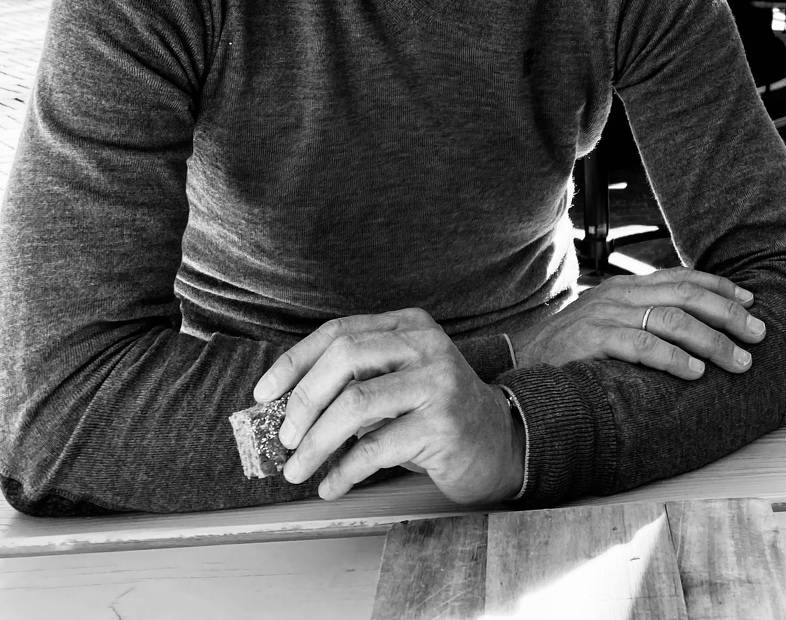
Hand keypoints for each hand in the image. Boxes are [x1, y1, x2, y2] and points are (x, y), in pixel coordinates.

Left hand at [252, 309, 522, 503]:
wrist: (496, 442)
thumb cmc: (432, 413)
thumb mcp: (396, 382)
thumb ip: (355, 381)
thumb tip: (286, 407)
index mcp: (407, 325)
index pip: (339, 332)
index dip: (295, 362)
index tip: (264, 393)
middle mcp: (424, 344)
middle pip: (345, 357)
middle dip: (303, 400)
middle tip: (285, 438)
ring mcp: (437, 381)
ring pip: (357, 403)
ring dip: (316, 442)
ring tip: (298, 469)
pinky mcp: (443, 423)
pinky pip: (377, 447)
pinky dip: (344, 471)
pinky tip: (331, 486)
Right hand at [508, 268, 765, 379]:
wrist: (519, 363)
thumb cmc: (571, 348)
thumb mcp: (609, 322)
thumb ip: (643, 318)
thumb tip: (692, 329)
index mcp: (627, 287)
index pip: (683, 278)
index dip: (720, 288)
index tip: (752, 302)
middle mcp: (620, 295)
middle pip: (686, 295)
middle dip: (728, 314)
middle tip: (758, 334)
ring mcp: (605, 315)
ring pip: (671, 319)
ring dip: (711, 340)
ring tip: (737, 359)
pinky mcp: (591, 340)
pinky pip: (639, 345)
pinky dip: (671, 357)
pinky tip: (694, 372)